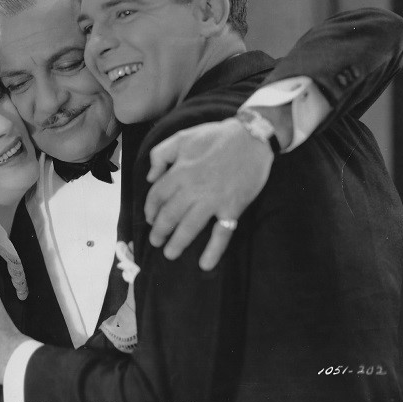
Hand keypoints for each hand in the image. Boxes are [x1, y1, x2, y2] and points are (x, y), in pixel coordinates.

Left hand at [145, 118, 272, 269]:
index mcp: (180, 171)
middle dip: (159, 231)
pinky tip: (205, 264)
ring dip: (178, 243)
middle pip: (169, 215)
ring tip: (170, 254)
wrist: (251, 138)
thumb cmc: (215, 137)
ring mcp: (214, 200)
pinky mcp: (233, 207)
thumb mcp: (181, 137)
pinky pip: (222, 233)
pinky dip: (214, 250)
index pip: (157, 196)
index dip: (150, 209)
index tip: (150, 218)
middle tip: (155, 241)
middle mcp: (193, 188)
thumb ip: (160, 155)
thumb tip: (150, 177)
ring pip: (190, 227)